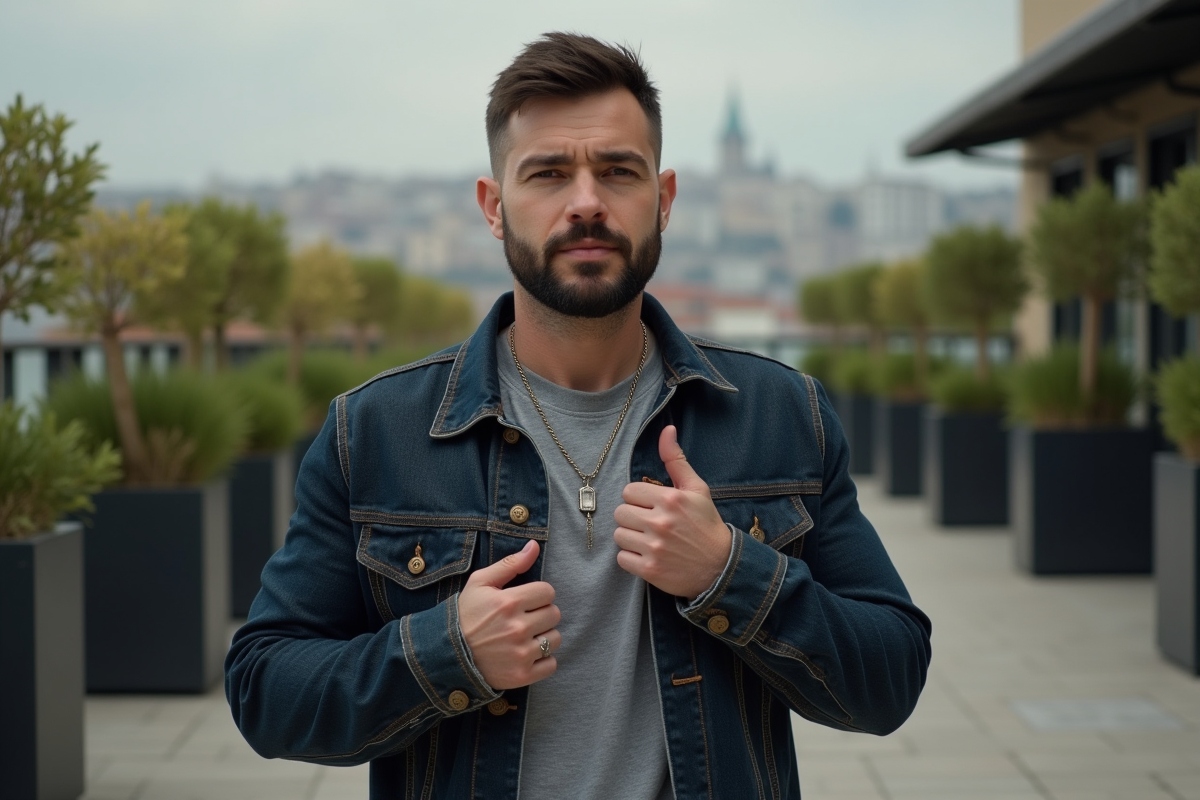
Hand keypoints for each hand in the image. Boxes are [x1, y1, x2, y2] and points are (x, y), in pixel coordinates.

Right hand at [458, 540, 560, 690]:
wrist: (446, 654)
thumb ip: (510, 563)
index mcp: (509, 602)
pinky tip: (526, 654)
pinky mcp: (522, 675)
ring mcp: (520, 653)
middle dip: (542, 614)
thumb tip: (534, 545)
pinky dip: (543, 660)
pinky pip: (551, 664)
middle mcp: (517, 628)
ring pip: (555, 639)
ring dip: (544, 637)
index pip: (548, 592)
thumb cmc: (465, 615)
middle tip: (524, 619)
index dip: (538, 594)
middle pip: (554, 614)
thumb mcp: (480, 583)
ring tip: (525, 637)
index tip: (525, 601)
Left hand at [613, 425, 731, 599]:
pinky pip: (621, 558)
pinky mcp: (649, 570)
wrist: (721, 567)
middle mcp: (661, 522)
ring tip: (650, 540)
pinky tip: (649, 555)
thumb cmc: (706, 524)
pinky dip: (632, 558)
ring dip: (631, 538)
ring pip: (619, 535)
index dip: (639, 499)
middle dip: (633, 517)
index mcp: (670, 499)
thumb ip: (676, 460)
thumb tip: (667, 429)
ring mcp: (654, 548)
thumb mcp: (696, 489)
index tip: (652, 507)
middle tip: (650, 524)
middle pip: (620, 513)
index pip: (629, 491)